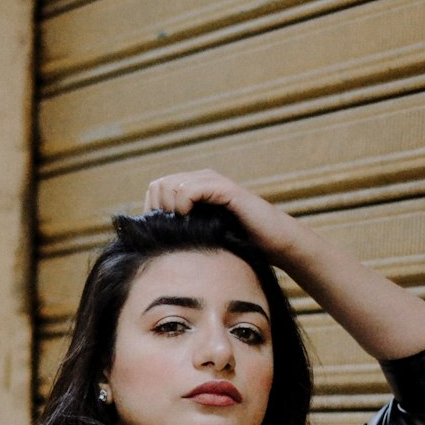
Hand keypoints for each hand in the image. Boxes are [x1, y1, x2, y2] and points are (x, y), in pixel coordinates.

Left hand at [143, 169, 295, 262]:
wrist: (274, 243)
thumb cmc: (239, 244)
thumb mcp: (201, 237)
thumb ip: (179, 231)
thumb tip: (150, 239)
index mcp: (192, 188)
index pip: (155, 189)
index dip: (152, 211)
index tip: (161, 233)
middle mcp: (200, 179)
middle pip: (159, 185)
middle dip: (159, 210)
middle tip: (172, 231)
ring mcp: (212, 181)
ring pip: (170, 185)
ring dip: (171, 210)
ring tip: (182, 229)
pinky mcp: (224, 189)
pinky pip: (189, 189)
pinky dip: (184, 206)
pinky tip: (191, 222)